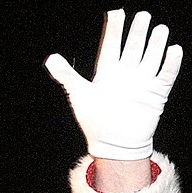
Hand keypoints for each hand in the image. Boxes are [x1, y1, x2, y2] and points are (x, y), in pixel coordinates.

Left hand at [44, 9, 182, 159]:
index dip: (115, 29)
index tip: (117, 12)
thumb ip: (67, 76)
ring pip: (151, 57)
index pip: (112, 45)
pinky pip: (166, 75)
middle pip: (133, 47)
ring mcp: (142, 83)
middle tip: (142, 16)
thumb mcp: (79, 95)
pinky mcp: (155, 94)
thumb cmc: (95, 122)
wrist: (114, 146)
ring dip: (155, 44)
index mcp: (107, 73)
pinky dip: (171, 63)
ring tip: (160, 29)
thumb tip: (50, 59)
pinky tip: (174, 49)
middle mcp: (126, 75)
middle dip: (138, 32)